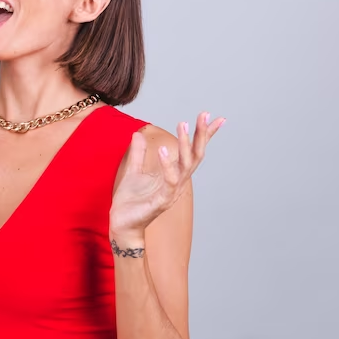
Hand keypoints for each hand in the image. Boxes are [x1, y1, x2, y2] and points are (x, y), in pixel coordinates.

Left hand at [109, 112, 224, 238]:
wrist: (122, 224)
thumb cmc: (130, 201)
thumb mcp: (133, 171)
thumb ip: (138, 154)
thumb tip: (138, 133)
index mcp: (174, 174)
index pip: (192, 152)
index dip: (204, 136)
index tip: (215, 118)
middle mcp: (177, 182)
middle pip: (196, 155)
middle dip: (201, 134)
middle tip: (205, 114)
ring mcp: (172, 191)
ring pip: (186, 165)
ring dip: (185, 144)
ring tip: (183, 124)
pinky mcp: (162, 201)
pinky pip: (170, 181)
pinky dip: (168, 165)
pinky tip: (164, 150)